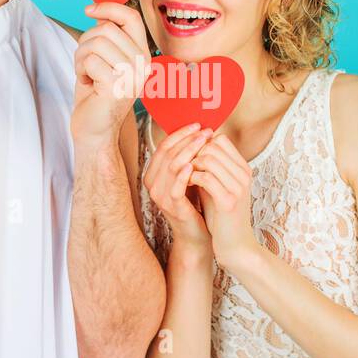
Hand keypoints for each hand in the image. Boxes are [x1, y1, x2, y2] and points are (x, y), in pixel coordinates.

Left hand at [71, 2, 150, 147]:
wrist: (93, 130)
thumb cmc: (95, 94)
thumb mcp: (105, 58)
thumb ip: (108, 36)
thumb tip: (99, 11)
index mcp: (143, 54)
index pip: (132, 18)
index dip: (109, 7)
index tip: (89, 10)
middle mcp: (143, 65)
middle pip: (107, 29)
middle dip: (86, 41)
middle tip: (85, 62)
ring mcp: (133, 77)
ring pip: (96, 43)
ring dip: (81, 57)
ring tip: (86, 74)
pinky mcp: (118, 88)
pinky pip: (90, 61)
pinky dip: (80, 70)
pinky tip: (87, 84)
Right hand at [144, 122, 213, 252]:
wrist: (197, 232)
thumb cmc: (194, 202)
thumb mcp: (188, 176)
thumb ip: (187, 157)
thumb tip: (199, 130)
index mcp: (154, 174)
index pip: (164, 147)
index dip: (180, 134)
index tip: (198, 125)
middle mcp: (152, 184)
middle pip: (168, 154)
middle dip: (187, 139)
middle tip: (205, 131)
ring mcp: (160, 196)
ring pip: (172, 166)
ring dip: (189, 151)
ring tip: (205, 142)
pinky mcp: (171, 206)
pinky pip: (176, 187)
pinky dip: (184, 174)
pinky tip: (194, 165)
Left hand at [187, 133, 259, 270]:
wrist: (235, 245)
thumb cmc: (222, 216)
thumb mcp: (216, 187)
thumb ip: (208, 169)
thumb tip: (189, 149)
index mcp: (243, 168)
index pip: (221, 140)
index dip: (201, 144)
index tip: (189, 156)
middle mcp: (243, 174)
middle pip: (213, 145)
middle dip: (193, 153)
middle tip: (183, 166)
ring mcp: (238, 186)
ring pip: (208, 159)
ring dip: (190, 165)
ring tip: (183, 176)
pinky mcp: (228, 201)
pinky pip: (205, 177)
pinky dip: (191, 178)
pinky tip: (186, 185)